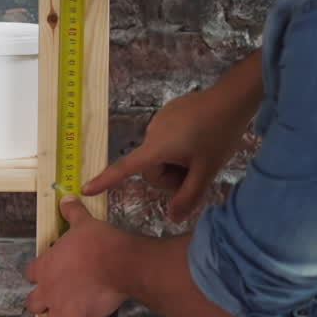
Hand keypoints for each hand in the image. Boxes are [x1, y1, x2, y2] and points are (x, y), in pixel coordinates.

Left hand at [25, 197, 126, 316]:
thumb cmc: (97, 242)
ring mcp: (62, 310)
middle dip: (43, 307)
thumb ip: (72, 213)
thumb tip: (66, 198)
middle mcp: (48, 292)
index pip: (30, 273)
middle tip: (56, 305)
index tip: (47, 274)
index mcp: (45, 267)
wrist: (116, 262)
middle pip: (33, 305)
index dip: (37, 274)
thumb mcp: (83, 223)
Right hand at [83, 80, 253, 221]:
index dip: (105, 180)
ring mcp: (160, 119)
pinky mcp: (169, 111)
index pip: (125, 168)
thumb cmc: (218, 135)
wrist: (232, 98)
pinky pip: (168, 138)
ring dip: (177, 161)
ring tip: (202, 153)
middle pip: (152, 168)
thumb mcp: (207, 171)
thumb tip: (172, 217)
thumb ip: (189, 197)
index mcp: (156, 147)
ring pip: (162, 154)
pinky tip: (202, 137)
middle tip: (197, 172)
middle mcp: (151, 132)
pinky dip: (180, 145)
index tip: (84, 189)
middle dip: (172, 175)